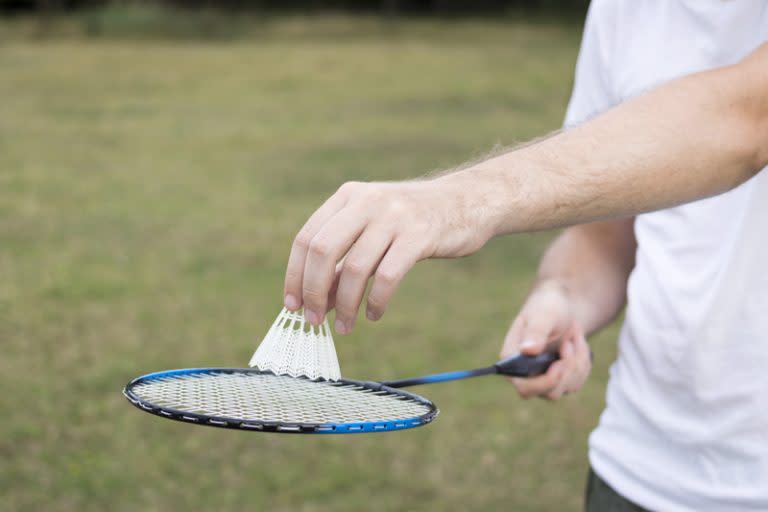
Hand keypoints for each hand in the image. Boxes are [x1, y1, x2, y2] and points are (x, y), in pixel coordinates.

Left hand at [284, 178, 492, 332]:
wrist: (468, 201)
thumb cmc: (414, 222)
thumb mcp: (373, 228)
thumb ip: (345, 259)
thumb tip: (317, 302)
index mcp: (348, 196)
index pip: (306, 238)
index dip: (294, 275)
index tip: (293, 306)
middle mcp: (367, 201)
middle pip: (323, 251)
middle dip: (314, 292)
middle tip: (315, 320)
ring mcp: (394, 216)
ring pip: (355, 268)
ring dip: (346, 305)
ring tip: (346, 326)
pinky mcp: (420, 235)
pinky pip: (388, 276)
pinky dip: (376, 302)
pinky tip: (374, 314)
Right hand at [500, 280, 591, 399]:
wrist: (562, 308)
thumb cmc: (547, 306)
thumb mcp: (543, 315)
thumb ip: (535, 331)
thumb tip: (527, 351)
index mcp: (513, 360)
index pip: (524, 386)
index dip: (545, 382)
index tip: (560, 364)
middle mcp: (525, 375)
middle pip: (550, 392)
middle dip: (568, 368)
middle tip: (570, 341)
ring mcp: (543, 380)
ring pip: (567, 387)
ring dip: (578, 360)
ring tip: (574, 335)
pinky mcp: (560, 381)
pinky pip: (577, 382)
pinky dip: (582, 361)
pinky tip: (577, 343)